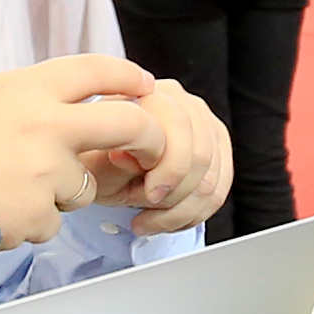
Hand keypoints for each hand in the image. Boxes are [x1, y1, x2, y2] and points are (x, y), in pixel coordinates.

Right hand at [0, 54, 168, 244]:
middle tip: (154, 149)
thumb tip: (47, 107)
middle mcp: (46, 125)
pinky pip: (50, 223)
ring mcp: (46, 173)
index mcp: (25, 88)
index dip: (126, 75)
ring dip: (60, 194)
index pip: (95, 69)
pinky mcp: (38, 216)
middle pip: (127, 125)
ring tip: (5, 190)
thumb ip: (19, 102)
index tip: (143, 84)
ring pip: (83, 187)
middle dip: (150, 138)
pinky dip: (28, 223)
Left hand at [109, 77, 231, 231]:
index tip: (146, 195)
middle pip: (201, 158)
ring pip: (211, 182)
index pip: (179, 130)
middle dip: (172, 195)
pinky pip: (218, 190)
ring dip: (180, 211)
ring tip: (150, 218)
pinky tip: (167, 217)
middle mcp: (182, 102)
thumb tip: (126, 156)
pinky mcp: (216, 147)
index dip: (167, 172)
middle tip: (143, 206)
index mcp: (150, 95)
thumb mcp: (95, 165)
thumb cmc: (97, 161)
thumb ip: (114, 160)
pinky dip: (193, 213)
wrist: (103, 163)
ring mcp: (204, 123)